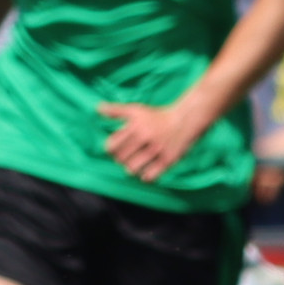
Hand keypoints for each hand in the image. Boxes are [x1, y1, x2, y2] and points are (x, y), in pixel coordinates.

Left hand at [97, 95, 215, 184]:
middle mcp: (146, 137)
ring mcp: (157, 149)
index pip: (112, 145)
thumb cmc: (157, 116)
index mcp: (136, 125)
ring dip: (131, 169)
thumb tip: (98, 107)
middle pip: (120, 159)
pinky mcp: (168, 160)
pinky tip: (145, 171)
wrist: (185, 120)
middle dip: (120, 160)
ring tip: (134, 164)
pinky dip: (145, 177)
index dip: (110, 150)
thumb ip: (116, 110)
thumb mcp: (136, 110)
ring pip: (132, 169)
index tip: (115, 149)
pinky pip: (150, 176)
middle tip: (125, 157)